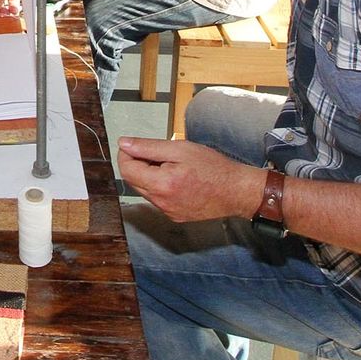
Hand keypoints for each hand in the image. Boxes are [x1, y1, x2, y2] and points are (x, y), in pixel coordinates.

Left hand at [117, 137, 266, 222]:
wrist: (236, 191)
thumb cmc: (213, 168)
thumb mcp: (180, 149)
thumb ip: (148, 147)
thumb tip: (124, 143)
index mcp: (161, 185)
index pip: (126, 170)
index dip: (126, 154)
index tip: (133, 145)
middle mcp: (161, 203)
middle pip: (133, 181)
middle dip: (137, 164)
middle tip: (156, 152)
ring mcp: (167, 212)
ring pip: (145, 190)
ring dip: (148, 175)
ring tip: (170, 164)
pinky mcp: (175, 216)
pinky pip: (157, 199)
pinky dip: (160, 186)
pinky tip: (177, 178)